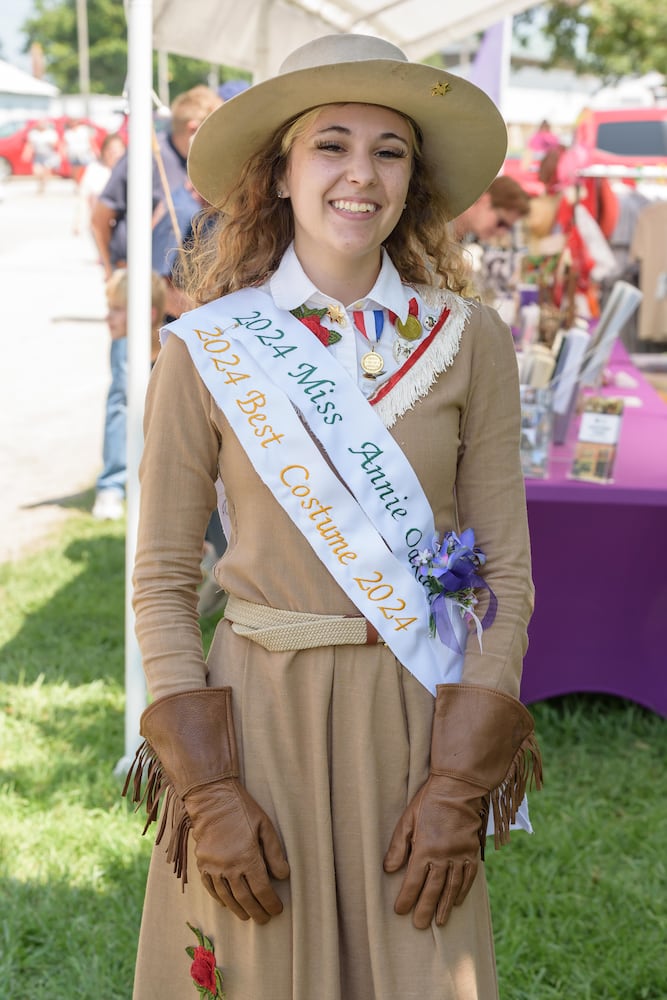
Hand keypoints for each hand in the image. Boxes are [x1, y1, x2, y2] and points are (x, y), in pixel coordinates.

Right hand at [186, 778, 289, 923]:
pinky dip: (220, 899)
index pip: (262, 890)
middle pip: (245, 898)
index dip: (270, 903)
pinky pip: (211, 888)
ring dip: (239, 910)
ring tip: (247, 916)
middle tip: (264, 919)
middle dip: (257, 911)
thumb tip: (283, 876)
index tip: (277, 910)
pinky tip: (227, 904)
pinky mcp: (202, 865)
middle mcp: (229, 867)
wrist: (212, 799)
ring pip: (227, 897)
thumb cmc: (242, 810)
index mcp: (248, 857)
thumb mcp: (265, 826)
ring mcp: (213, 868)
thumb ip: (275, 853)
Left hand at [383, 773, 485, 928]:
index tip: (400, 911)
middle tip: (419, 925)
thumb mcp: (407, 820)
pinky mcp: (472, 851)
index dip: (406, 898)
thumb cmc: (428, 802)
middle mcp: (443, 856)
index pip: (413, 882)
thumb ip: (398, 847)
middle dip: (425, 909)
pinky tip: (458, 901)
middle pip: (433, 890)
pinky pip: (469, 876)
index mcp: (425, 849)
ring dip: (445, 906)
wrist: (458, 788)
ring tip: (440, 922)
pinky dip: (463, 891)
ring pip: (452, 887)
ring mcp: (460, 855)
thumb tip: (389, 869)